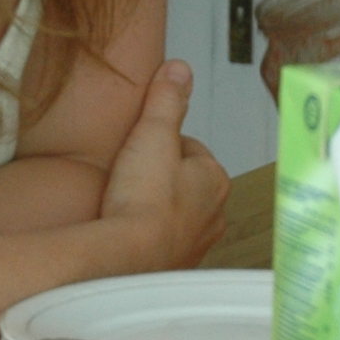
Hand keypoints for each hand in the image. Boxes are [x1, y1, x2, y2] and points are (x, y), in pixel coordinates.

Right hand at [101, 61, 229, 269]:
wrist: (126, 259)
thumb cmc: (143, 199)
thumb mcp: (152, 134)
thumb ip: (166, 101)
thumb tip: (179, 70)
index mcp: (214, 180)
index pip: (191, 151)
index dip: (164, 145)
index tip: (142, 146)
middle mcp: (212, 216)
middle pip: (184, 186)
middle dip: (161, 180)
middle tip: (130, 177)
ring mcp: (193, 246)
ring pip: (174, 218)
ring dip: (154, 212)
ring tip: (124, 206)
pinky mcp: (171, 270)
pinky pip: (161, 247)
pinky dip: (146, 240)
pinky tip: (125, 235)